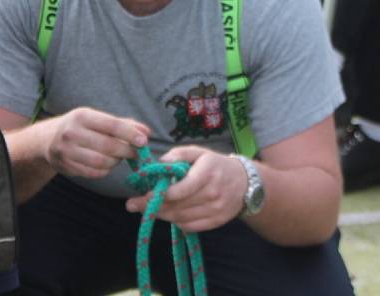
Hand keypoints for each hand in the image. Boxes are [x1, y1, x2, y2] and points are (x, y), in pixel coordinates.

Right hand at [43, 107, 148, 178]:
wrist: (49, 138)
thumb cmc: (81, 127)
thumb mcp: (98, 119)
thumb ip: (123, 124)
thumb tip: (147, 132)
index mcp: (82, 116)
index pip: (111, 125)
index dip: (130, 134)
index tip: (144, 141)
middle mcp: (72, 132)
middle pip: (108, 146)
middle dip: (126, 151)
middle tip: (135, 153)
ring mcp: (67, 150)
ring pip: (101, 162)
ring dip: (116, 162)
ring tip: (118, 157)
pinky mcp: (66, 166)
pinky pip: (93, 173)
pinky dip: (105, 170)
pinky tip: (107, 164)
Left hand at [125, 145, 247, 232]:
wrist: (245, 182)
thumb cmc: (214, 164)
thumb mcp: (197, 152)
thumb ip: (177, 155)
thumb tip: (157, 164)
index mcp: (207, 173)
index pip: (181, 189)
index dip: (161, 194)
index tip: (143, 194)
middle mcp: (213, 194)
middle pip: (177, 206)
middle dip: (153, 206)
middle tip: (133, 204)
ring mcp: (216, 210)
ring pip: (181, 218)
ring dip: (161, 215)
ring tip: (147, 208)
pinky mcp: (216, 222)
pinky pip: (190, 227)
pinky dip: (175, 222)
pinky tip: (167, 213)